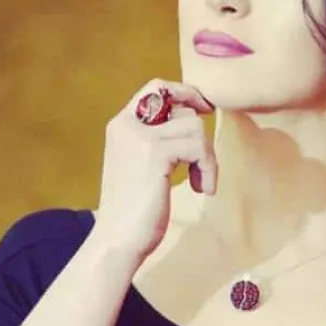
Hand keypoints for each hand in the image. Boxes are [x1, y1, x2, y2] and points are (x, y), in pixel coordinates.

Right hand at [91, 79, 215, 260]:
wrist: (117, 239)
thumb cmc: (133, 209)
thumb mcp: (142, 165)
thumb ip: (158, 140)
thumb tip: (193, 119)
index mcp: (121, 125)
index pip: (156, 87)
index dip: (186, 93)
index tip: (205, 110)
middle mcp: (127, 124)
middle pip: (184, 108)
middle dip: (201, 138)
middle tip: (201, 168)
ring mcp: (140, 137)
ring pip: (195, 126)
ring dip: (207, 158)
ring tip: (199, 183)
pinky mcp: (155, 153)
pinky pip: (198, 145)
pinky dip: (208, 168)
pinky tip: (200, 189)